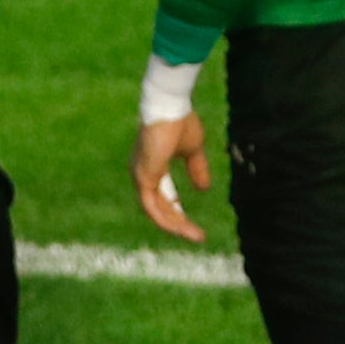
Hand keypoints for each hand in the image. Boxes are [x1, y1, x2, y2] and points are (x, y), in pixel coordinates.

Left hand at [135, 113, 216, 239]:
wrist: (170, 107)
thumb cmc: (180, 122)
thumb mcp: (193, 150)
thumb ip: (196, 169)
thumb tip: (203, 189)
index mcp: (152, 166)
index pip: (164, 197)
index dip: (177, 211)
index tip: (192, 225)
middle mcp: (143, 174)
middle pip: (160, 207)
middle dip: (179, 223)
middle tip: (197, 236)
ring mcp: (141, 177)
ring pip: (157, 211)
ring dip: (176, 225)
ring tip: (195, 236)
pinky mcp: (143, 178)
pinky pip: (153, 208)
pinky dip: (167, 220)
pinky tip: (181, 229)